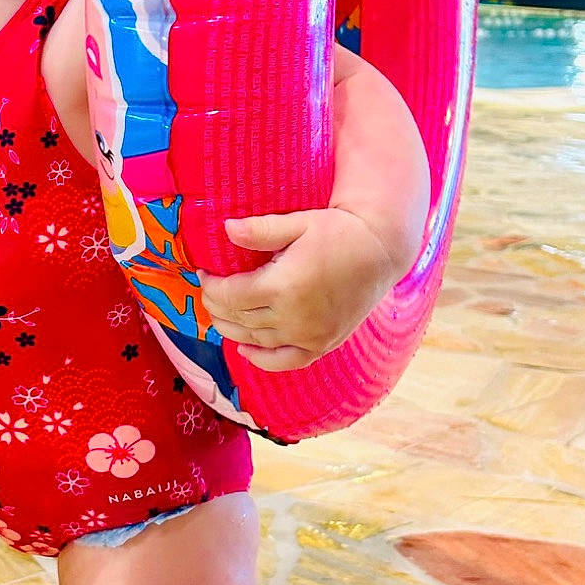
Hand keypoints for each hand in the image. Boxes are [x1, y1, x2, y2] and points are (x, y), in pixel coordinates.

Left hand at [198, 207, 408, 371]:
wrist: (381, 249)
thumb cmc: (339, 231)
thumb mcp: (297, 223)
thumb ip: (260, 230)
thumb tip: (226, 229)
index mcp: (282, 286)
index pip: (230, 296)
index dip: (211, 287)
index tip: (204, 275)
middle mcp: (293, 317)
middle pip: (240, 319)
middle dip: (217, 306)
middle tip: (210, 293)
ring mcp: (309, 334)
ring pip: (257, 340)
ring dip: (233, 330)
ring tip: (220, 315)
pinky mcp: (324, 343)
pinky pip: (287, 361)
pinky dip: (263, 360)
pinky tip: (246, 350)